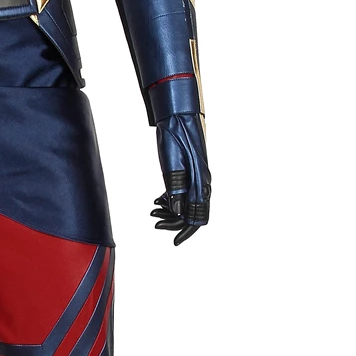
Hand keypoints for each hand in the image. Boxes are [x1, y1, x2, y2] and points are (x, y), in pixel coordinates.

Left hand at [151, 112, 209, 245]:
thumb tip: (175, 210)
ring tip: (153, 211)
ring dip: (171, 211)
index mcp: (200, 181)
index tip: (174, 241)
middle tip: (154, 220)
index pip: (198, 215)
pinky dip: (170, 200)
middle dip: (174, 221)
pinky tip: (158, 201)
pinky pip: (183, 193)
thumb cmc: (175, 133)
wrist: (178, 113)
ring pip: (187, 203)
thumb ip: (175, 187)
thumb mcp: (171, 161)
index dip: (186, 230)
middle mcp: (202, 181)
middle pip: (192, 212)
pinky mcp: (189, 171)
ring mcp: (196, 176)